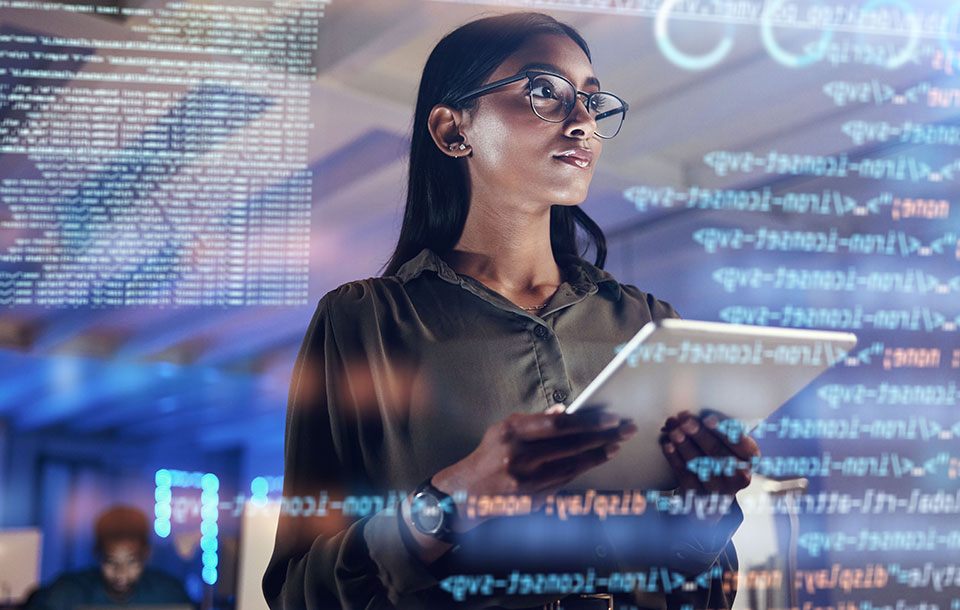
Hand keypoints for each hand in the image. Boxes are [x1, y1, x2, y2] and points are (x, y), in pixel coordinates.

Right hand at [432, 406, 637, 531]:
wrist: (468, 492)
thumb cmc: (490, 454)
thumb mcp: (504, 429)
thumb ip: (535, 420)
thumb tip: (566, 411)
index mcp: (511, 433)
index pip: (558, 425)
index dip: (588, 421)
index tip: (610, 417)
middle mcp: (520, 457)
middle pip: (571, 445)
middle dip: (603, 436)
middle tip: (625, 429)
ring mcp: (527, 481)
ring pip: (573, 465)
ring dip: (598, 454)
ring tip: (616, 444)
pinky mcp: (533, 498)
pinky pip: (565, 481)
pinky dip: (583, 469)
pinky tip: (597, 459)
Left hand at [659, 410, 759, 497]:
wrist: (712, 491)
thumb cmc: (719, 455)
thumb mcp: (727, 442)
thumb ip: (717, 427)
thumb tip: (693, 414)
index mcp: (750, 457)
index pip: (739, 442)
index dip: (723, 430)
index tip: (707, 419)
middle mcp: (739, 475)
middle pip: (717, 452)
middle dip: (699, 434)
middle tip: (686, 422)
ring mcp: (719, 488)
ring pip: (699, 464)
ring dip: (685, 445)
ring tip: (674, 431)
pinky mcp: (699, 495)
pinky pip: (685, 474)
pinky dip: (675, 458)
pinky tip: (668, 445)